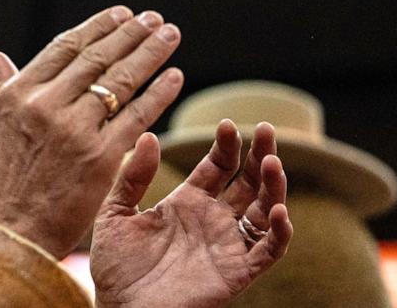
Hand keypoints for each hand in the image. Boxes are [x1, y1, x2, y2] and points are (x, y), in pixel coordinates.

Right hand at [0, 7, 183, 258]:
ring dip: (150, 52)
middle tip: (153, 18)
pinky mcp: (101, 157)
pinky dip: (159, 93)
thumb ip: (2, 89)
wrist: (12, 235)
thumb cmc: (0, 184)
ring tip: (169, 34)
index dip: (97, 27)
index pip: (65, 47)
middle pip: (98, 57)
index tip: (121, 14)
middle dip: (130, 33)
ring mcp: (75, 130)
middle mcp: (46, 106)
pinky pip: (137, 116)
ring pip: (121, 80)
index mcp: (19, 94)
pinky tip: (174, 76)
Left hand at [90, 121, 291, 307]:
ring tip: (273, 161)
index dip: (226, 145)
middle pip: (248, 181)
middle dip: (259, 154)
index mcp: (187, 202)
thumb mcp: (115, 214)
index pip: (218, 166)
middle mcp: (212, 220)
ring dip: (274, 186)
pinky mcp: (236, 272)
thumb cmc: (116, 268)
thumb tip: (149, 135)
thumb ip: (132, 177)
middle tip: (265, 128)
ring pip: (265, 210)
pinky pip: (268, 250)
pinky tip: (279, 210)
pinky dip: (280, 232)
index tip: (226, 124)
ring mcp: (227, 245)